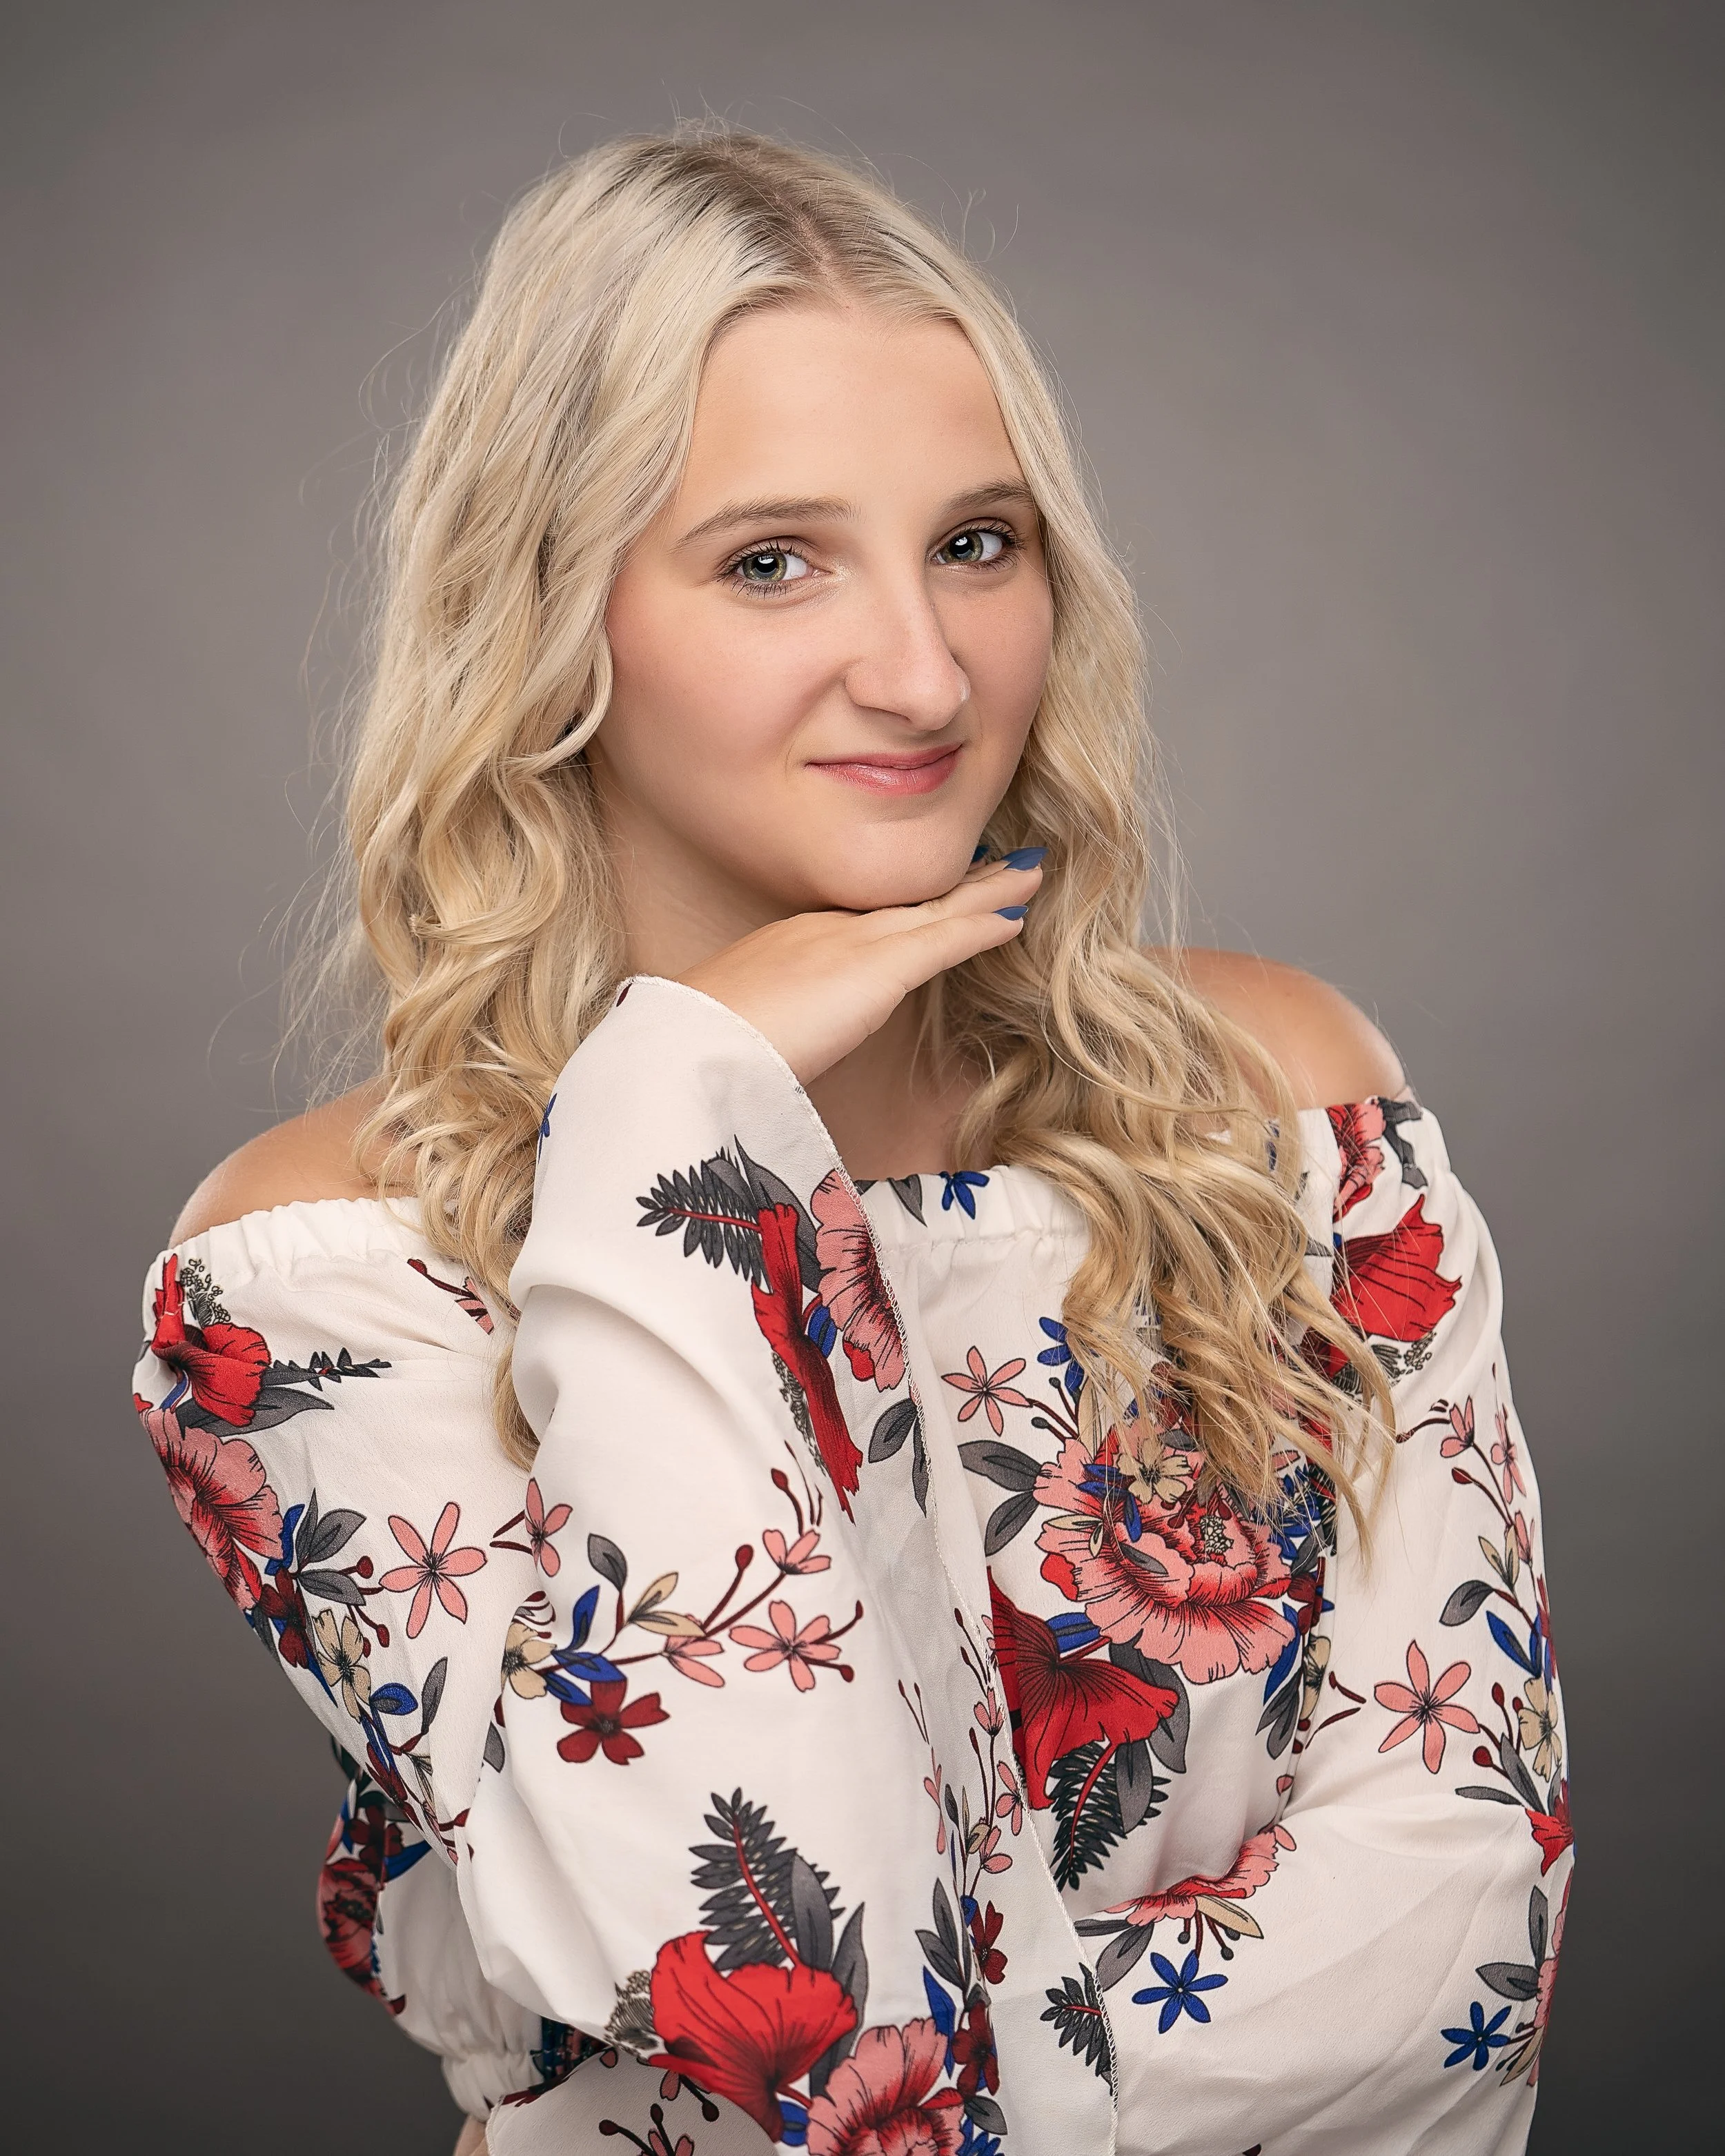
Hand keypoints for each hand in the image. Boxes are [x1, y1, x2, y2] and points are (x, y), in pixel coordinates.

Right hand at [676, 856, 1043, 1082]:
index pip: (866, 920)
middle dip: (956, 884)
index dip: (909, 905)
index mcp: (790, 945)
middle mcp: (825, 931)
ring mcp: (852, 944)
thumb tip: (786, 1049)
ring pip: (936, 910)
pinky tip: (1016, 916)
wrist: (689, 1047)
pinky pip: (946, 940)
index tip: (939, 892)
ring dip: (987, 892)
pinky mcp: (877, 968)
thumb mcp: (740, 1031)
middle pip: (906, 903)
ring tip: (1027, 873)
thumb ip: (774, 1029)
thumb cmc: (700, 1051)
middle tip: (1001, 864)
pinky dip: (983, 926)